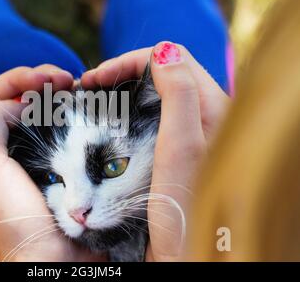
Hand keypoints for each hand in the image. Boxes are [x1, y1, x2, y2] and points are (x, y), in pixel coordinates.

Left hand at [0, 64, 103, 261]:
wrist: (48, 257)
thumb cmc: (11, 214)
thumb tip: (21, 102)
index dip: (17, 79)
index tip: (47, 77)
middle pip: (12, 99)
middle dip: (37, 81)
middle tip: (66, 78)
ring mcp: (21, 157)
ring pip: (34, 112)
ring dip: (52, 94)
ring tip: (75, 87)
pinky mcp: (47, 166)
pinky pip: (52, 130)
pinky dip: (64, 115)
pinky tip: (77, 109)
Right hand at [81, 42, 228, 260]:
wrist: (187, 252)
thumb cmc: (186, 207)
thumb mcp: (182, 148)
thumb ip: (179, 95)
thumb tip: (162, 50)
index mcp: (213, 108)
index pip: (172, 58)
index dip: (131, 61)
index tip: (96, 78)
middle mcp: (204, 116)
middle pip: (163, 73)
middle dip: (123, 72)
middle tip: (91, 86)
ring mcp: (189, 134)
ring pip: (155, 93)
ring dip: (124, 91)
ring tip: (95, 100)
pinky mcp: (175, 150)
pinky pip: (152, 116)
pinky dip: (128, 112)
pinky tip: (110, 123)